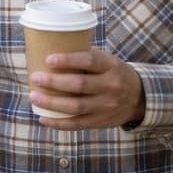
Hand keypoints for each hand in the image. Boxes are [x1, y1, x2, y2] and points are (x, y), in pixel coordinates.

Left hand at [29, 48, 144, 129]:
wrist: (139, 98)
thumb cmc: (112, 73)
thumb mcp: (107, 61)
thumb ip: (85, 58)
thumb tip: (50, 48)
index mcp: (111, 66)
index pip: (89, 61)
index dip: (68, 60)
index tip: (48, 59)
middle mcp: (111, 86)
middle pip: (80, 85)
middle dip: (54, 82)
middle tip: (35, 78)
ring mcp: (107, 106)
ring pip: (76, 106)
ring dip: (52, 103)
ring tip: (33, 96)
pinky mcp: (101, 122)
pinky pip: (77, 124)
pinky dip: (59, 123)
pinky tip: (43, 118)